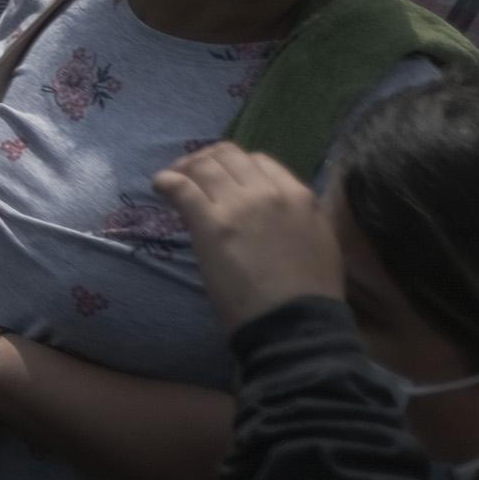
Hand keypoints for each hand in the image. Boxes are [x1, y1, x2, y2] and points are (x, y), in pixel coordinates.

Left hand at [156, 143, 340, 330]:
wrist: (296, 323)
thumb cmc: (310, 293)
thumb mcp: (318, 241)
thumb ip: (296, 215)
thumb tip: (275, 206)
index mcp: (300, 197)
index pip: (259, 161)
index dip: (236, 165)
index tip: (222, 178)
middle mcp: (268, 193)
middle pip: (227, 156)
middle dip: (206, 160)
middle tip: (191, 174)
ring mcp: (238, 205)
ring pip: (203, 166)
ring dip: (184, 168)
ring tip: (172, 180)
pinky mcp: (211, 223)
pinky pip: (181, 187)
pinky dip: (166, 181)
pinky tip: (160, 186)